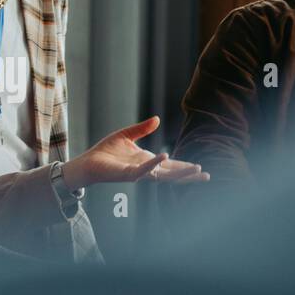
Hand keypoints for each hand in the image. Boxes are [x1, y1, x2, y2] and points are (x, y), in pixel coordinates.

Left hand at [61, 116, 210, 189]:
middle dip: (188, 175)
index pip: (170, 165)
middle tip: (206, 176)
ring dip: (179, 172)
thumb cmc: (105, 151)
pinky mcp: (127, 174)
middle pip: (171, 173)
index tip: (200, 167)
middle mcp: (145, 169)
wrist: (88, 162)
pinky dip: (154, 164)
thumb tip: (157, 119)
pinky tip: (164, 157)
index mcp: (147, 161)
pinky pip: (143, 170)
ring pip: (162, 175)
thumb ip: (142, 129)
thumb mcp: (127, 136)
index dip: (185, 166)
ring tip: (195, 169)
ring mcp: (138, 173)